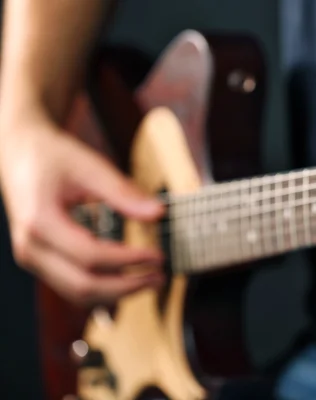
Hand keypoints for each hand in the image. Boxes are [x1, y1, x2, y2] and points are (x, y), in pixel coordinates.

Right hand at [0, 113, 164, 305]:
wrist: (17, 151)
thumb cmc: (51, 155)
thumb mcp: (89, 166)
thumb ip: (123, 192)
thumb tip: (158, 213)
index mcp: (40, 223)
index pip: (91, 256)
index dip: (128, 260)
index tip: (158, 256)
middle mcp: (30, 247)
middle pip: (82, 286)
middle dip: (126, 287)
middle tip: (159, 277)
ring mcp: (32, 258)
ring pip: (76, 293)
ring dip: (116, 293)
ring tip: (149, 280)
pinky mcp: (40, 260)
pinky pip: (72, 286)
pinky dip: (102, 288)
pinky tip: (128, 278)